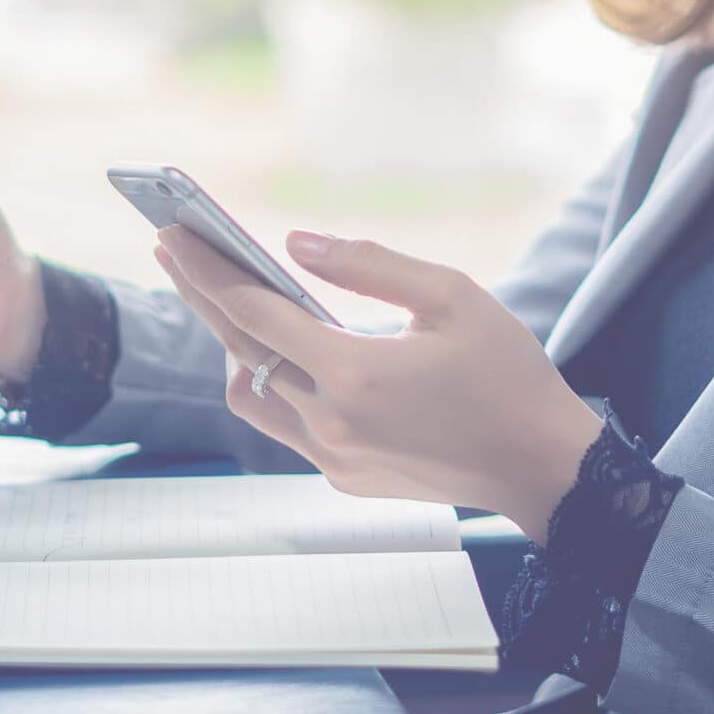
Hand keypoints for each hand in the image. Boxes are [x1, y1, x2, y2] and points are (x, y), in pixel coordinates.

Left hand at [153, 227, 604, 538]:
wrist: (541, 466)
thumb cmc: (507, 375)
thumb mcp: (452, 297)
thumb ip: (369, 265)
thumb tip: (296, 242)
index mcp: (354, 373)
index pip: (254, 312)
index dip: (207, 270)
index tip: (172, 235)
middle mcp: (331, 422)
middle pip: (240, 350)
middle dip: (202, 295)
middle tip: (173, 252)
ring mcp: (333, 457)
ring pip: (252, 396)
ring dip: (237, 349)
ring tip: (234, 304)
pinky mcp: (343, 478)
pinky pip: (287, 426)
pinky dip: (278, 385)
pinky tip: (290, 355)